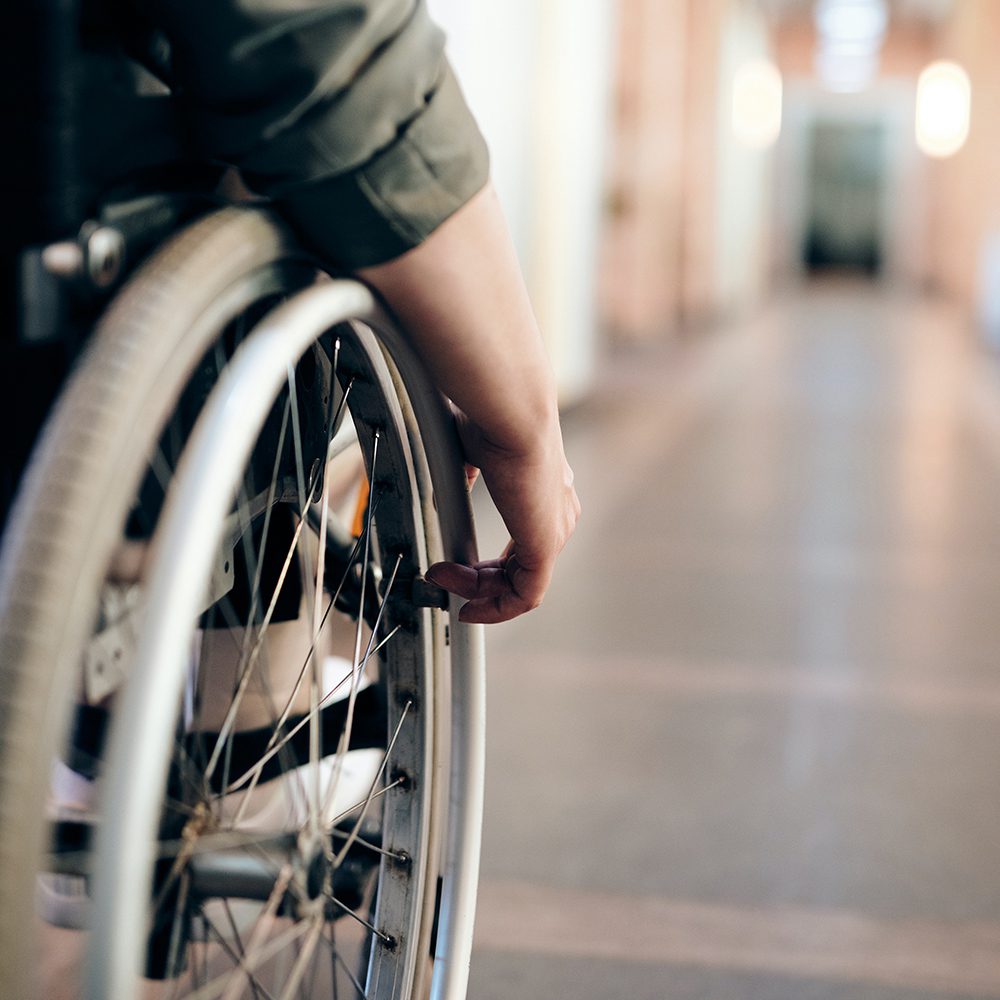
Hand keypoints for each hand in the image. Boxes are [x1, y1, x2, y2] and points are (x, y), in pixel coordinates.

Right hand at [426, 411, 579, 623]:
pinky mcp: (546, 547)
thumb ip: (466, 475)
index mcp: (546, 490)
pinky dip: (495, 608)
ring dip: (476, 591)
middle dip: (477, 581)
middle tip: (442, 577)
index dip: (488, 562)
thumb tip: (450, 488)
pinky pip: (525, 596)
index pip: (523, 543)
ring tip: (443, 580)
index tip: (454, 565)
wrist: (511, 413)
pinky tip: (467, 604)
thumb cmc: (492, 419)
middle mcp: (557, 513)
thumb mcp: (473, 452)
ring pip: (520, 584)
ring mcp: (554, 531)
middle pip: (520, 569)